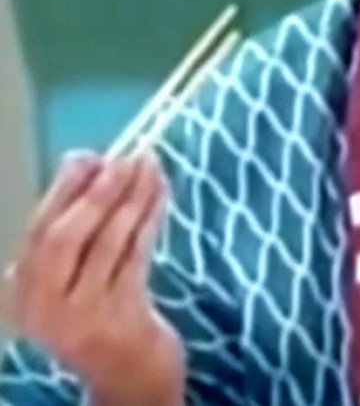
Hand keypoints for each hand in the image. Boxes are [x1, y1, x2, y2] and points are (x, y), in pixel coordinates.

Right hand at [2, 152, 183, 405]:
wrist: (128, 377)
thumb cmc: (101, 315)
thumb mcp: (75, 277)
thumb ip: (77, 227)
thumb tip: (86, 159)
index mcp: (24, 293)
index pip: (39, 232)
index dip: (64, 190)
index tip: (89, 156)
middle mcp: (43, 308)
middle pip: (66, 237)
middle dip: (98, 193)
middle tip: (126, 158)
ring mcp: (82, 316)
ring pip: (108, 243)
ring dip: (132, 198)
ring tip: (152, 166)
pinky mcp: (122, 319)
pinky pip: (137, 256)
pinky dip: (150, 220)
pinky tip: (162, 194)